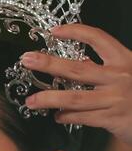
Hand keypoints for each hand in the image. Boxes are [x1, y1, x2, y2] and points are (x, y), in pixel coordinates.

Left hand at [20, 24, 131, 144]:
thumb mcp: (125, 74)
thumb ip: (102, 69)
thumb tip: (74, 64)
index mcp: (123, 60)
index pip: (97, 38)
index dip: (75, 32)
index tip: (54, 31)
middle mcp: (119, 77)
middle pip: (76, 68)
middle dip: (48, 64)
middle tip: (27, 60)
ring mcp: (116, 99)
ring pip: (74, 98)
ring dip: (48, 99)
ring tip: (32, 101)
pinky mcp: (113, 119)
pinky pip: (82, 117)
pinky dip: (65, 116)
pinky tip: (56, 116)